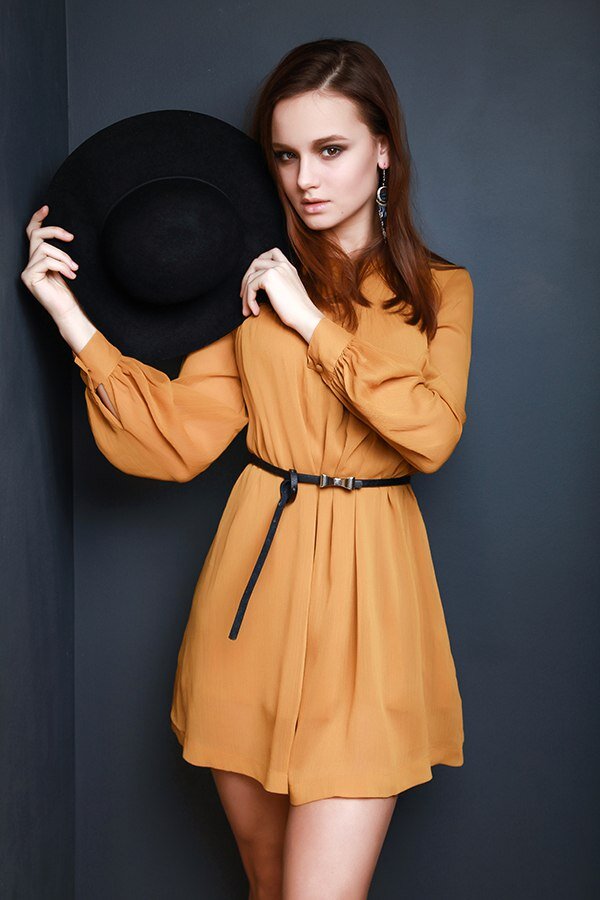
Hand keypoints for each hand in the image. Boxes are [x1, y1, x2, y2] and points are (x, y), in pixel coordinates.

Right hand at [21, 205, 80, 320]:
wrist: (69, 310)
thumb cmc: (70, 291)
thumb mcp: (66, 266)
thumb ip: (61, 253)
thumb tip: (66, 235)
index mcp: (38, 259)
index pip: (33, 234)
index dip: (37, 219)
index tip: (46, 208)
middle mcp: (30, 263)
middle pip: (37, 235)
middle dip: (55, 232)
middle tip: (71, 238)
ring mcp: (28, 270)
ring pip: (44, 249)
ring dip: (63, 257)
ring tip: (73, 270)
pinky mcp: (29, 277)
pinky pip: (46, 261)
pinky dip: (61, 266)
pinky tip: (70, 275)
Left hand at [240, 247, 322, 335]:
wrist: (306, 317)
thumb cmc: (298, 311)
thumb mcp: (289, 291)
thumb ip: (278, 283)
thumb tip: (258, 287)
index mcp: (289, 267)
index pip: (271, 254)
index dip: (258, 265)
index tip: (252, 281)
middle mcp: (282, 265)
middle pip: (255, 262)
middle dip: (246, 279)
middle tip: (243, 296)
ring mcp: (276, 269)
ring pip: (250, 277)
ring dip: (245, 296)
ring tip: (247, 310)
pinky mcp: (269, 278)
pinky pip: (250, 287)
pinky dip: (249, 301)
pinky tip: (256, 311)